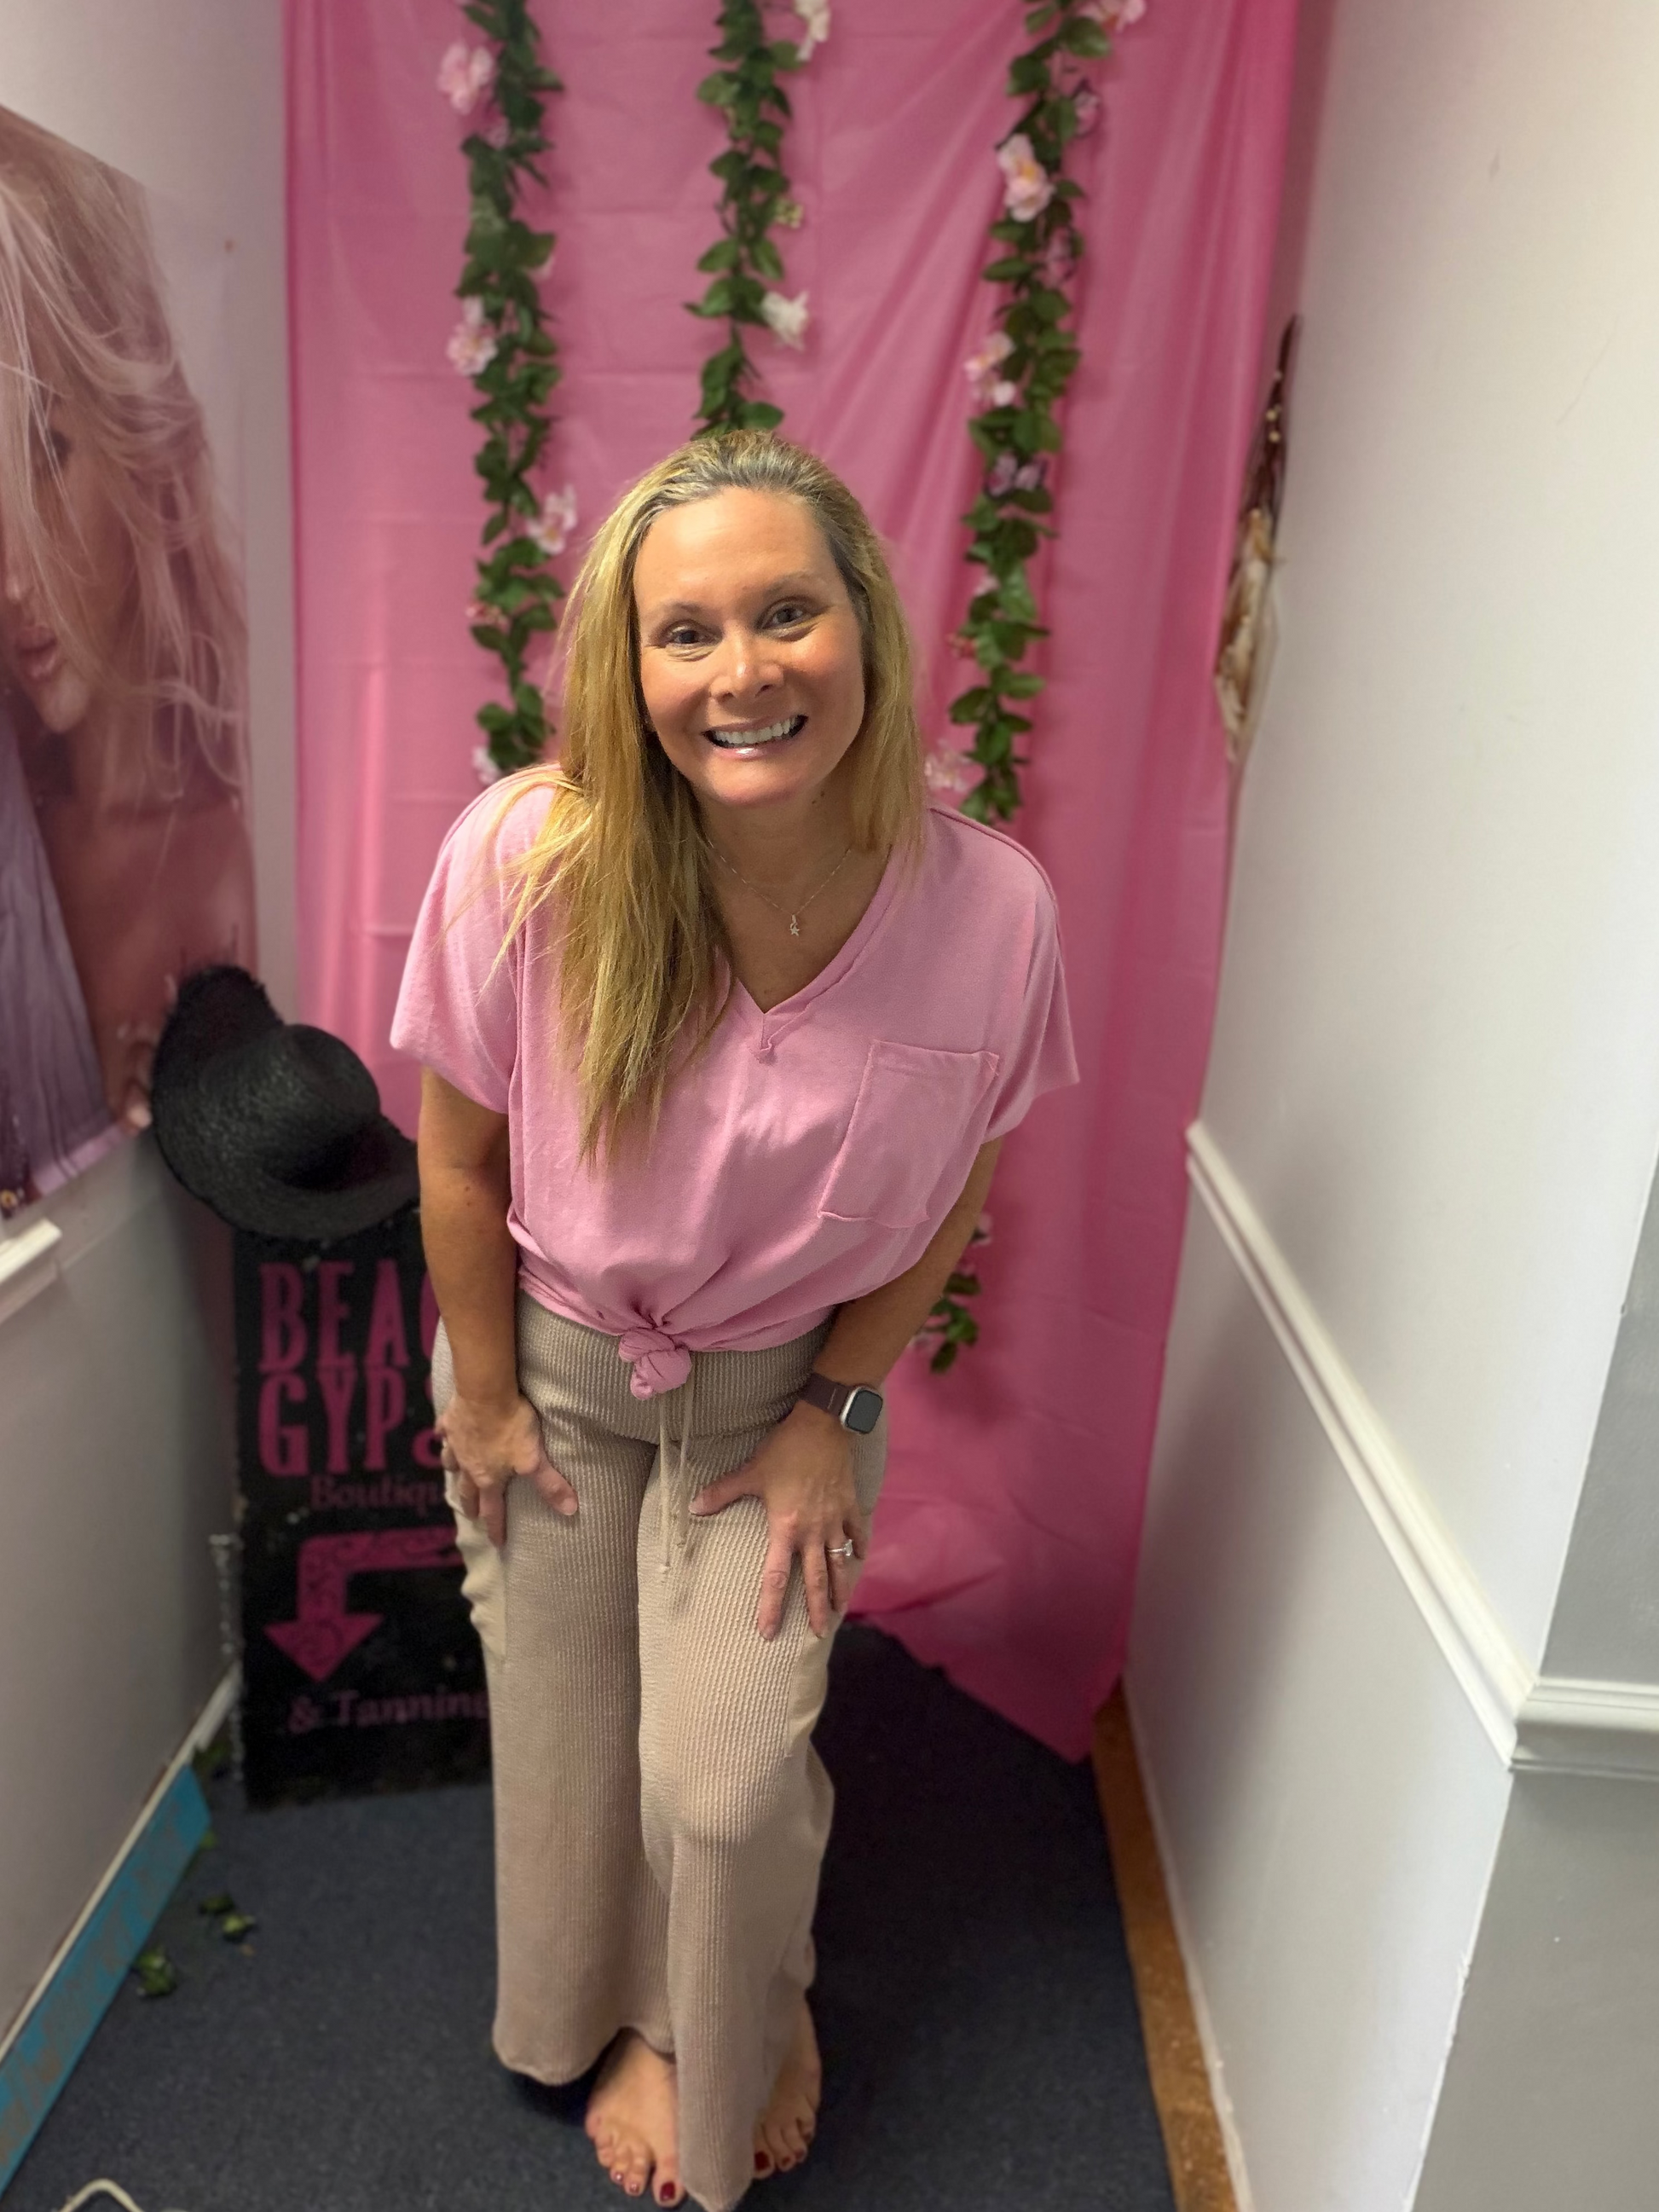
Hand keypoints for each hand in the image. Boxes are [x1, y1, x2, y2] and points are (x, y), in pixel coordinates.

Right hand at [438, 1389, 576, 1549]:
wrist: (484, 1392)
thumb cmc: (512, 1426)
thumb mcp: (534, 1458)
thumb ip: (550, 1484)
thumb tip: (570, 1510)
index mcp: (489, 1478)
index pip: (492, 1511)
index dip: (496, 1528)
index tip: (497, 1544)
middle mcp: (468, 1466)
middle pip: (467, 1492)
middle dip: (470, 1506)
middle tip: (471, 1515)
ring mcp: (456, 1444)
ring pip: (451, 1464)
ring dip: (454, 1472)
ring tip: (455, 1476)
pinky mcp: (449, 1422)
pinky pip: (443, 1433)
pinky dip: (443, 1436)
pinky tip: (442, 1434)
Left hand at [689, 1400, 866, 1639]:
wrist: (823, 1425)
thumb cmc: (785, 1449)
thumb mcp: (750, 1471)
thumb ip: (722, 1492)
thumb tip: (693, 1506)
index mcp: (785, 1528)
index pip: (775, 1577)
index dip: (770, 1606)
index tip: (768, 1632)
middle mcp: (812, 1532)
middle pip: (815, 1579)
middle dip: (815, 1609)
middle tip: (819, 1633)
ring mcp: (834, 1520)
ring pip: (840, 1563)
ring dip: (840, 1587)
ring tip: (840, 1608)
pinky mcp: (849, 1506)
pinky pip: (856, 1533)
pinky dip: (858, 1547)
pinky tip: (859, 1558)